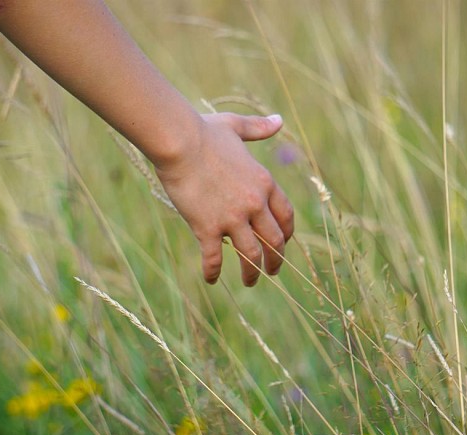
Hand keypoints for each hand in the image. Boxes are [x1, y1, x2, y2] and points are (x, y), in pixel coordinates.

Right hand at [155, 113, 293, 285]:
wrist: (179, 141)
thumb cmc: (204, 131)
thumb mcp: (236, 127)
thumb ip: (259, 128)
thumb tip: (278, 120)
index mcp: (264, 182)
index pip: (286, 216)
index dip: (287, 234)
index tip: (282, 244)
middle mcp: (254, 204)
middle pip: (275, 241)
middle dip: (276, 260)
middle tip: (272, 272)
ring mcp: (232, 218)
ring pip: (251, 256)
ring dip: (253, 273)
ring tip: (250, 282)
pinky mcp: (208, 227)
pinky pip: (214, 258)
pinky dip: (214, 272)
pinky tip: (211, 279)